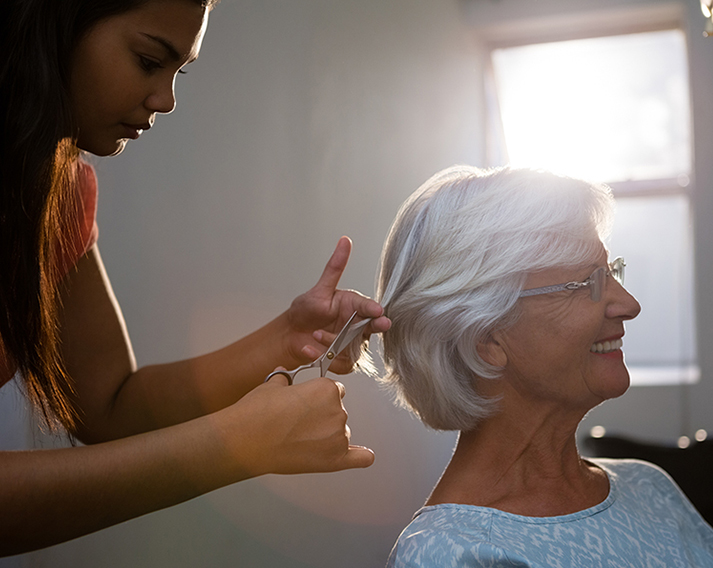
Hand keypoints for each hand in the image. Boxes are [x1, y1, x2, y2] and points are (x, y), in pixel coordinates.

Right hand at [225, 374, 374, 476]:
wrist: (245, 441)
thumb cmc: (256, 413)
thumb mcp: (271, 386)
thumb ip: (284, 380)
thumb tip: (283, 375)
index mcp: (326, 389)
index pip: (334, 391)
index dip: (319, 398)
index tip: (307, 404)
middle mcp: (337, 411)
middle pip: (338, 412)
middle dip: (321, 417)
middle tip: (296, 423)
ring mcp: (338, 436)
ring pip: (341, 433)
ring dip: (327, 436)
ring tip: (299, 440)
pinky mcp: (334, 460)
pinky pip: (360, 458)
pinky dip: (360, 456)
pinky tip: (361, 455)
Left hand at [285, 236, 390, 373]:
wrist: (291, 335)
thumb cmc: (307, 310)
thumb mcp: (320, 289)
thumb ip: (334, 267)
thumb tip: (345, 240)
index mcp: (355, 306)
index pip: (369, 307)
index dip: (374, 309)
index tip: (378, 310)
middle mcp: (358, 325)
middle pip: (372, 328)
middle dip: (375, 326)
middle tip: (380, 324)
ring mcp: (352, 344)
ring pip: (354, 347)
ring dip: (335, 342)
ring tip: (315, 335)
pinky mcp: (344, 361)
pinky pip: (342, 363)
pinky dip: (325, 357)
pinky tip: (309, 350)